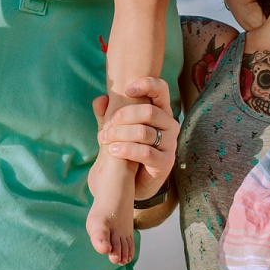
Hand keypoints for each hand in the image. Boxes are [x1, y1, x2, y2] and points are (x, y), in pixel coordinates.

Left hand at [91, 78, 177, 200]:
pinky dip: (126, 149)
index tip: (127, 89)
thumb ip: (108, 115)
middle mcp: (170, 125)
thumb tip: (99, 100)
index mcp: (161, 111)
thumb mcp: (117, 131)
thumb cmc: (127, 150)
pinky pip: (145, 152)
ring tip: (104, 139)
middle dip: (123, 116)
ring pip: (144, 132)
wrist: (132, 184)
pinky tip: (112, 150)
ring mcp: (170, 144)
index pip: (161, 89)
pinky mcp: (165, 163)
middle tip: (107, 125)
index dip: (146, 84)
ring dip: (120, 134)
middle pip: (149, 111)